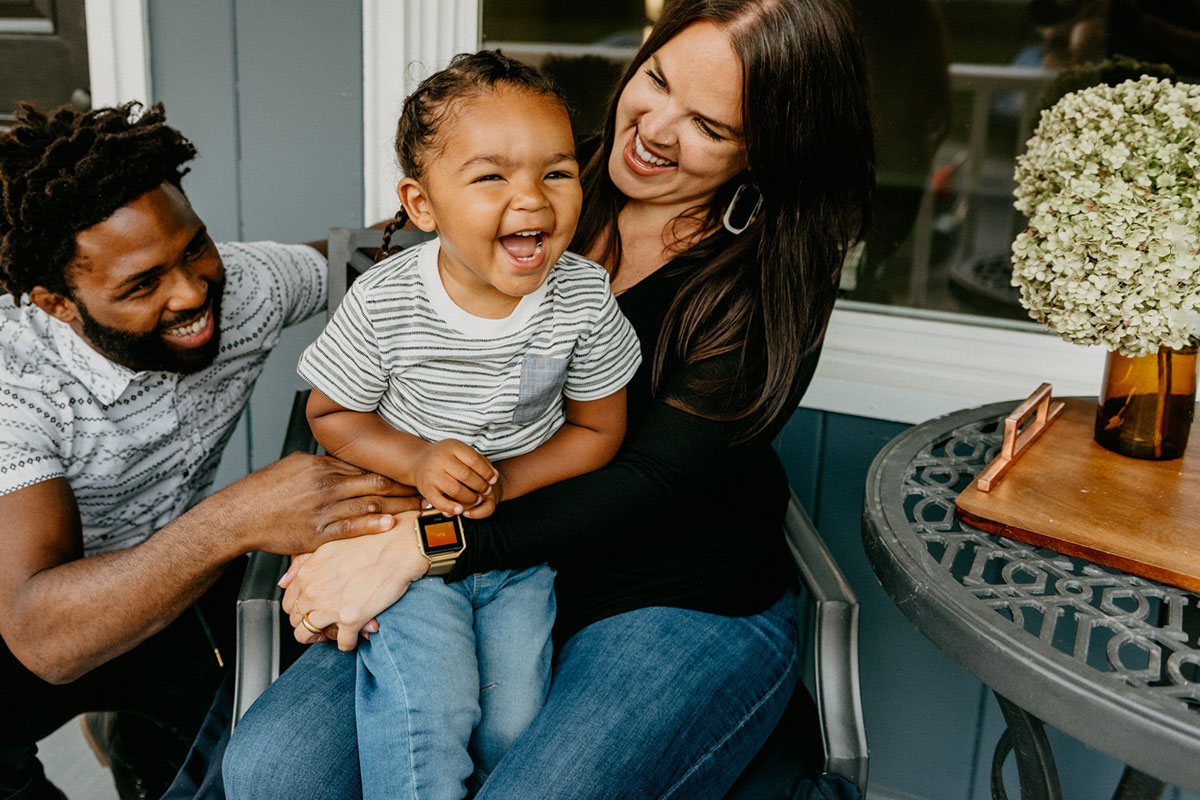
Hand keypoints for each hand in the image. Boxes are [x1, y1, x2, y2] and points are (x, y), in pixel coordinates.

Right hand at [207, 453, 421, 555]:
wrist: (239, 515)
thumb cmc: (264, 491)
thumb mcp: (294, 465)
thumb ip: (321, 465)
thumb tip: (342, 462)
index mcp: (321, 466)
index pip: (366, 465)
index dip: (393, 470)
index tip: (412, 473)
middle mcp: (326, 485)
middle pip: (376, 482)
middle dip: (404, 487)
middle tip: (427, 489)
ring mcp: (323, 509)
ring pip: (369, 504)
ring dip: (398, 506)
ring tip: (420, 507)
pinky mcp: (317, 534)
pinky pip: (350, 528)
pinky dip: (372, 525)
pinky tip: (390, 524)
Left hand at [281, 511, 428, 650]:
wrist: (399, 546)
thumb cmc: (371, 542)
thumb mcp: (329, 546)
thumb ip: (302, 564)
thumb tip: (284, 582)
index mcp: (307, 573)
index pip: (288, 603)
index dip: (300, 611)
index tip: (312, 611)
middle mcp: (314, 591)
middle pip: (295, 622)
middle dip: (309, 625)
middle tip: (328, 623)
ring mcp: (330, 606)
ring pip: (308, 635)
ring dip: (324, 636)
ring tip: (340, 630)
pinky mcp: (352, 619)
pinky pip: (343, 643)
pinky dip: (350, 642)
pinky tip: (359, 632)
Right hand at [412, 439, 497, 515]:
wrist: (418, 460)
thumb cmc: (446, 457)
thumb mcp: (461, 452)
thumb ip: (480, 461)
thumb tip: (495, 476)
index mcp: (452, 447)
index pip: (474, 460)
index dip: (486, 472)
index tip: (493, 480)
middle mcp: (440, 459)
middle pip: (466, 476)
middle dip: (480, 486)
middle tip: (486, 491)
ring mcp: (432, 474)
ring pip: (455, 490)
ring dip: (470, 498)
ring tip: (477, 499)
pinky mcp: (425, 488)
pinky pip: (439, 501)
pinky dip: (450, 507)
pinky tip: (460, 510)